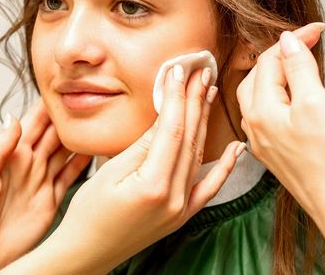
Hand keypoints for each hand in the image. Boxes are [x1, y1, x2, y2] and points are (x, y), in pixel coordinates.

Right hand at [2, 64, 242, 273]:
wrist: (88, 252)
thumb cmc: (89, 214)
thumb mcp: (110, 173)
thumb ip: (141, 146)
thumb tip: (164, 116)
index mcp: (153, 186)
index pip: (172, 130)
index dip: (177, 97)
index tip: (178, 72)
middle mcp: (174, 199)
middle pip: (189, 139)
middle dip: (195, 101)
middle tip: (200, 71)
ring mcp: (182, 209)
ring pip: (199, 156)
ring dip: (203, 122)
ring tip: (208, 92)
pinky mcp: (183, 215)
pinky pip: (209, 187)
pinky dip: (225, 167)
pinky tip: (236, 147)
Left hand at [237, 28, 324, 273]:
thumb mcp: (316, 104)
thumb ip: (297, 68)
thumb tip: (286, 41)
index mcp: (260, 111)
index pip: (268, 61)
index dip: (293, 40)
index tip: (316, 29)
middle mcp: (257, 128)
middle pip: (261, 78)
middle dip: (283, 56)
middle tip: (307, 42)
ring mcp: (268, 143)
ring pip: (267, 98)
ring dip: (286, 77)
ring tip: (305, 64)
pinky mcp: (282, 155)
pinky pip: (278, 118)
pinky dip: (291, 100)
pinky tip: (305, 99)